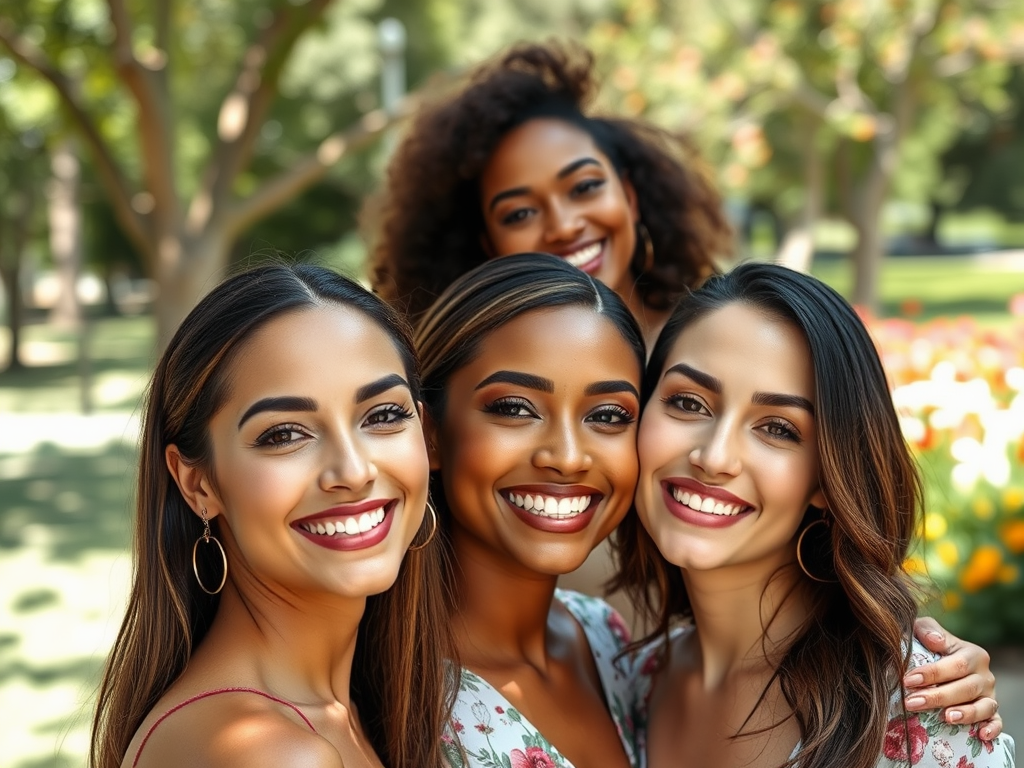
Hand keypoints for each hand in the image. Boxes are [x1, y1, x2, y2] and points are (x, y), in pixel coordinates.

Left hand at [906, 616, 1001, 738]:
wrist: (938, 659)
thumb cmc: (929, 644)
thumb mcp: (926, 630)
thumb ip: (928, 630)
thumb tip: (935, 640)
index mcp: (972, 654)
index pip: (956, 665)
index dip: (932, 673)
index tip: (909, 680)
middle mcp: (984, 675)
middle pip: (966, 688)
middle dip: (938, 696)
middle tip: (912, 702)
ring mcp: (989, 695)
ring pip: (983, 707)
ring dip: (965, 714)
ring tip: (946, 718)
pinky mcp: (991, 713)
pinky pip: (997, 722)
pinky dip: (992, 729)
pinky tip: (981, 735)